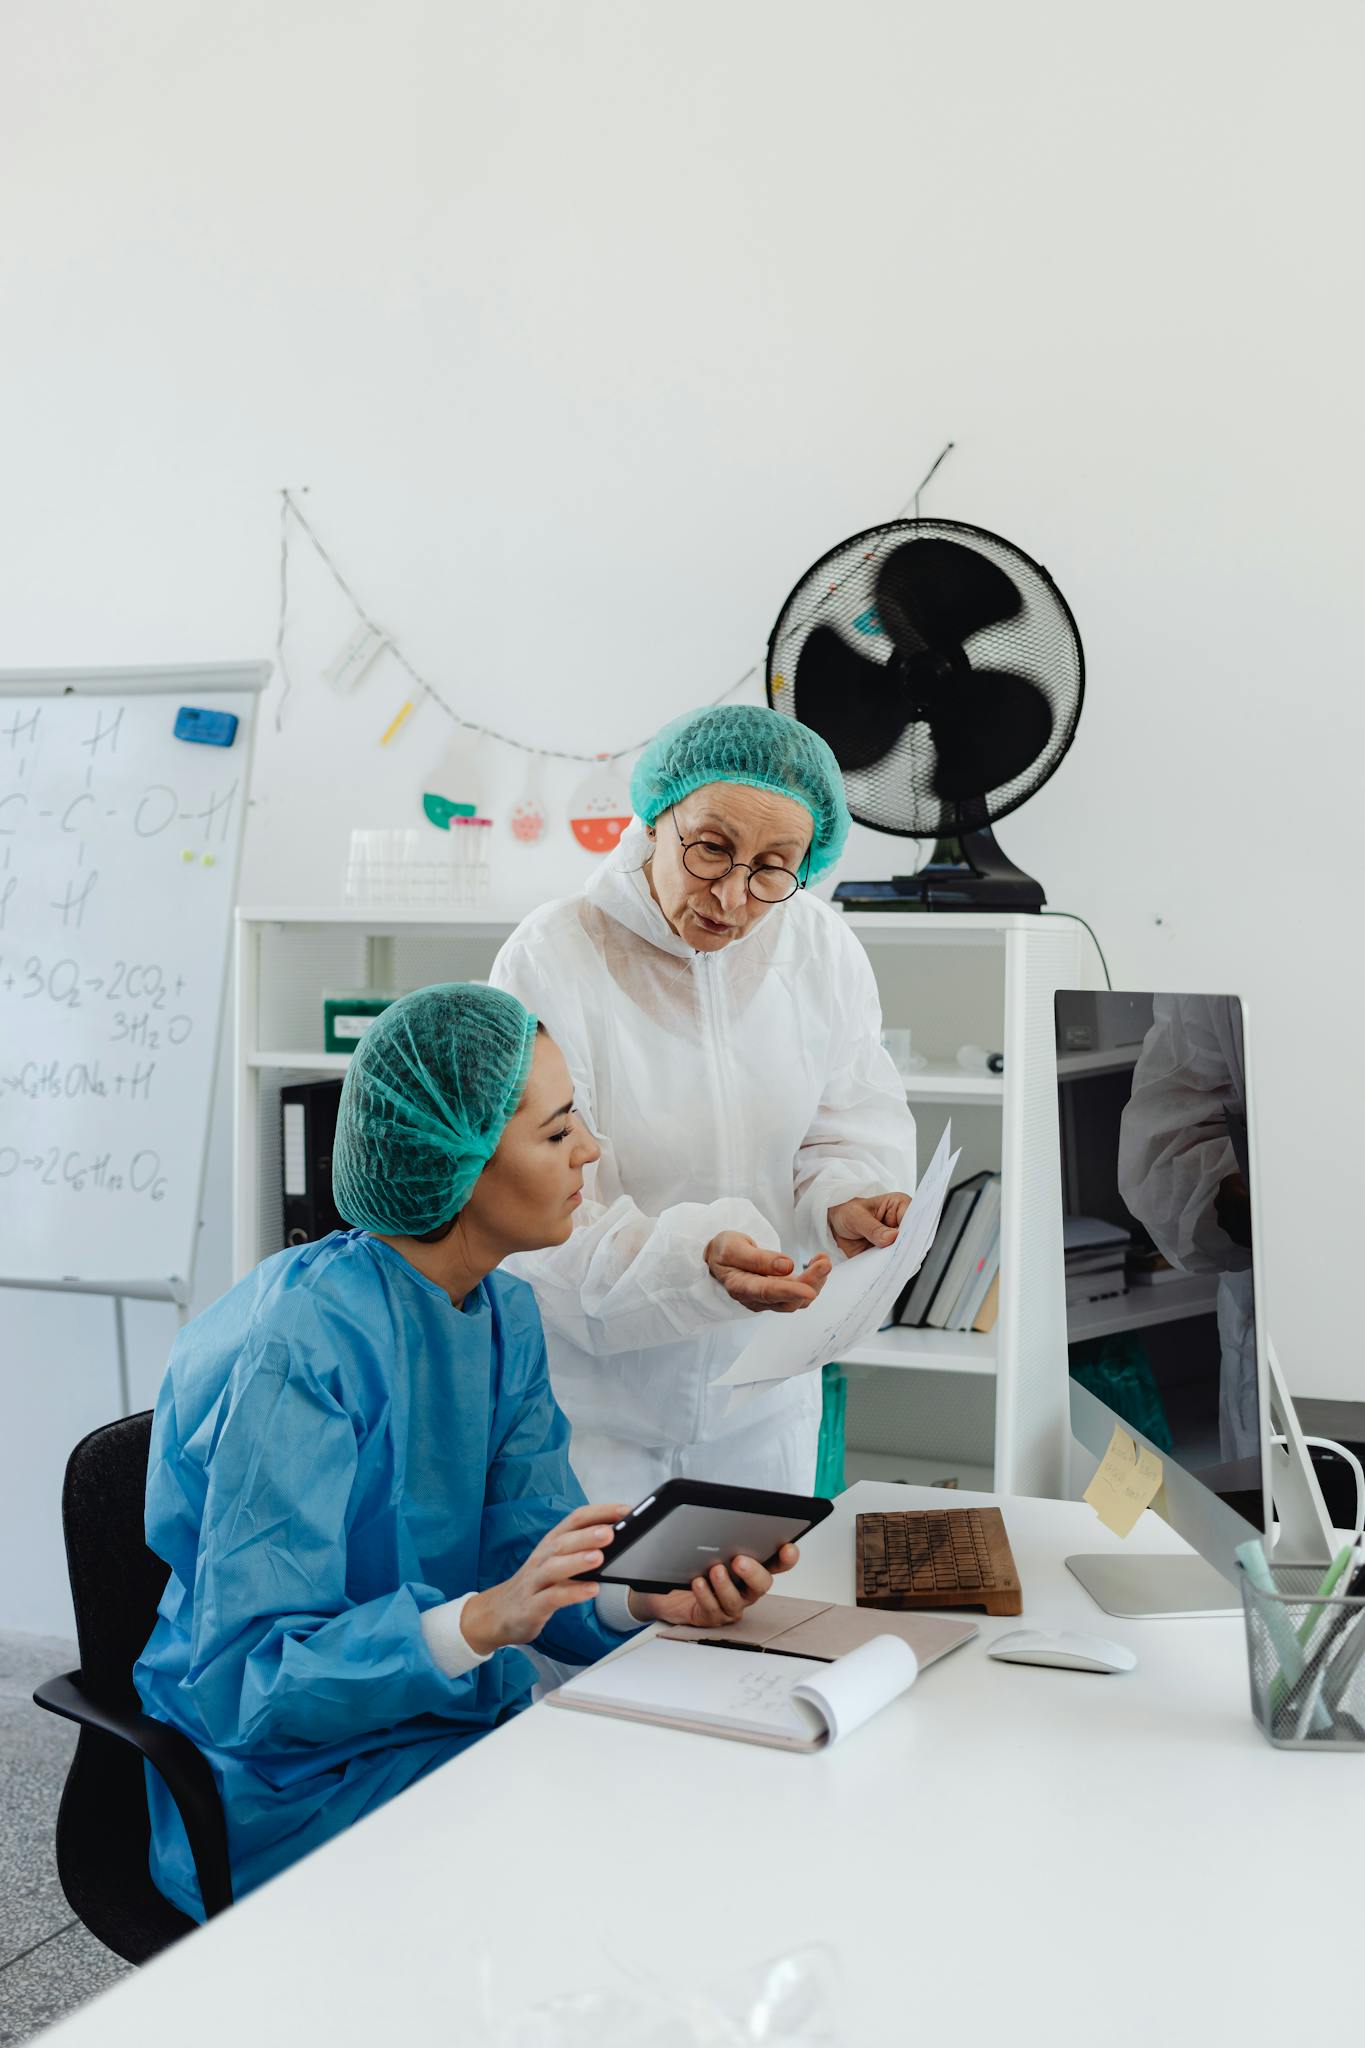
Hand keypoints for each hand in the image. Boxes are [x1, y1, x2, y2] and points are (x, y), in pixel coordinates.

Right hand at [459, 1502, 629, 1654]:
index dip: (599, 1513)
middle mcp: (542, 1558)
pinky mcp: (532, 1606)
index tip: (625, 1511)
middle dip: (587, 1535)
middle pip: (563, 1541)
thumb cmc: (536, 1585)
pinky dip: (572, 1593)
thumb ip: (580, 1550)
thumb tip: (616, 1537)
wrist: (498, 1613)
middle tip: (611, 1532)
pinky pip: (552, 1598)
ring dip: (577, 1561)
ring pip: (555, 1567)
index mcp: (551, 1544)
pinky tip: (591, 1590)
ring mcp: (535, 1582)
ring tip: (599, 1558)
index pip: (574, 1520)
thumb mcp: (556, 1563)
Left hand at [627, 1542, 800, 1627]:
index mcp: (752, 1566)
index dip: (787, 1557)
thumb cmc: (693, 1563)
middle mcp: (745, 1587)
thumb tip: (720, 1514)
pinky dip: (705, 1595)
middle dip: (753, 1572)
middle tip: (739, 1560)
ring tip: (715, 1570)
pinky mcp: (712, 1616)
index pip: (777, 1562)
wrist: (667, 1588)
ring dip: (725, 1585)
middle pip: (762, 1584)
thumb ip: (722, 1532)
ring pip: (736, 1600)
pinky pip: (712, 1609)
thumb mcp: (709, 1543)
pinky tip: (698, 1583)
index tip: (787, 1548)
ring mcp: (730, 1604)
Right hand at [704, 1232, 830, 1312]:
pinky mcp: (779, 1295)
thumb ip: (759, 1258)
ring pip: (797, 1300)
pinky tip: (819, 1265)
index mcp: (740, 1287)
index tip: (809, 1290)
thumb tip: (787, 1266)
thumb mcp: (734, 1246)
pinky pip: (799, 1294)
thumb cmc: (724, 1250)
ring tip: (823, 1260)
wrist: (720, 1257)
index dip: (790, 1292)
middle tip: (824, 1262)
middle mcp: (755, 1299)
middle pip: (788, 1301)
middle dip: (810, 1283)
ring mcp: (768, 1300)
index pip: (767, 1292)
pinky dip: (812, 1281)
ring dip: (815, 1282)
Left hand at [827, 1192, 910, 1260]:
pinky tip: (883, 1269)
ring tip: (888, 1263)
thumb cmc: (847, 1212)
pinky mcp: (889, 1254)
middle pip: (912, 1238)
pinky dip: (888, 1267)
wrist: (834, 1225)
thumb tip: (891, 1237)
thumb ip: (872, 1227)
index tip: (904, 1240)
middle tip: (896, 1254)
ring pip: (904, 1253)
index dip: (912, 1230)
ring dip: (897, 1260)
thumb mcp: (856, 1216)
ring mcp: (896, 1240)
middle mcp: (901, 1224)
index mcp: (899, 1206)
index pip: (914, 1218)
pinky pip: (892, 1263)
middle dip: (905, 1248)